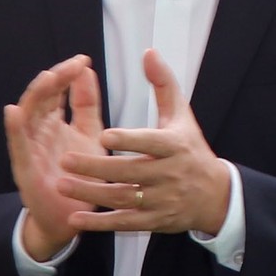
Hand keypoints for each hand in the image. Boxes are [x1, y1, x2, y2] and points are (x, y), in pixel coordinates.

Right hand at [4, 55, 105, 259]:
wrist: (70, 218)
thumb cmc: (79, 176)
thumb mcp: (90, 135)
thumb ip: (87, 104)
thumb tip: (85, 70)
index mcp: (53, 123)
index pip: (56, 91)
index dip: (66, 75)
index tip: (83, 61)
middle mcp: (39, 132)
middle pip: (41, 98)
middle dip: (55, 79)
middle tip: (71, 65)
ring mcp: (29, 149)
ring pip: (27, 116)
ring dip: (36, 96)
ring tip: (47, 78)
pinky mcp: (24, 169)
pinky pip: (17, 146)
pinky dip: (14, 128)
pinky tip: (13, 112)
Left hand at [63, 51, 231, 237]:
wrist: (214, 195)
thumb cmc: (191, 149)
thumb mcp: (181, 115)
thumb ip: (163, 84)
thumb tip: (148, 52)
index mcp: (174, 146)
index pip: (151, 142)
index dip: (129, 140)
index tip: (104, 134)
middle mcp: (169, 174)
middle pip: (130, 172)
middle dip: (96, 167)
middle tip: (64, 160)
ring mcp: (162, 200)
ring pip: (124, 198)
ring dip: (91, 194)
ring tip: (61, 184)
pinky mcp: (155, 221)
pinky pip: (126, 223)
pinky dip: (101, 223)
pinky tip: (76, 219)